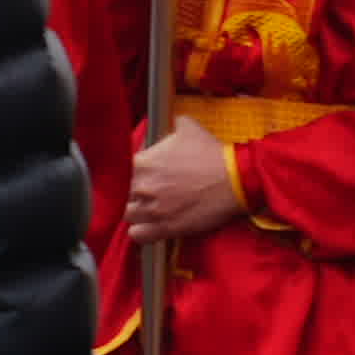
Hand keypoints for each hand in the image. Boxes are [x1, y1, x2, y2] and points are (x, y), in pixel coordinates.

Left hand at [126, 122, 242, 249]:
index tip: (140, 173)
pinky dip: (141, 231)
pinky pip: (137, 234)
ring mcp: (152, 210)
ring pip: (127, 214)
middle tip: (149, 190)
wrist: (235, 180)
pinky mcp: (165, 228)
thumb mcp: (190, 128)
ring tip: (150, 207)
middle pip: (122, 194)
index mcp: (142, 163)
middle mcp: (142, 188)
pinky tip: (151, 224)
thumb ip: (173, 124)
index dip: (129, 172)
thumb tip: (172, 121)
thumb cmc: (213, 154)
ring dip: (136, 211)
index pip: (119, 171)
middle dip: (133, 192)